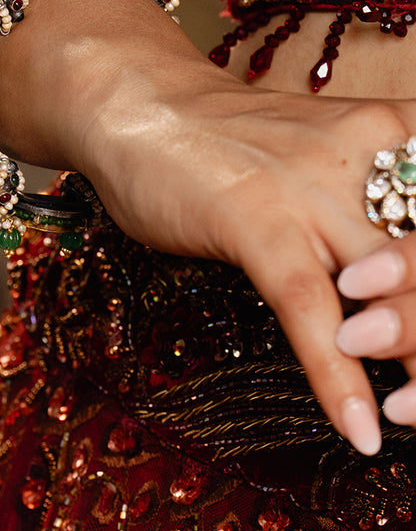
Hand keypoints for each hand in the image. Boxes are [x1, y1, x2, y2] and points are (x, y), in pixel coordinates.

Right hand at [75, 50, 415, 455]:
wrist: (142, 101)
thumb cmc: (232, 136)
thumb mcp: (331, 153)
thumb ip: (378, 201)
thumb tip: (404, 282)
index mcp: (399, 135)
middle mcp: (372, 159)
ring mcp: (314, 191)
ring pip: (396, 293)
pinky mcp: (258, 223)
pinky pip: (312, 310)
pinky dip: (338, 379)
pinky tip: (359, 429)